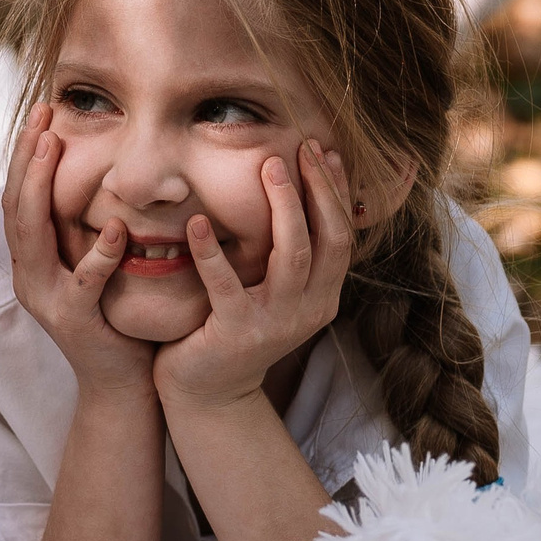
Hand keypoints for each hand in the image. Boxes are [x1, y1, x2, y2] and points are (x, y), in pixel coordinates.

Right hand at [2, 103, 154, 397]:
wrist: (121, 383)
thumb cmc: (115, 318)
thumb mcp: (94, 266)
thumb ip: (85, 229)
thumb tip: (99, 175)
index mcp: (31, 261)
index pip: (18, 198)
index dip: (24, 155)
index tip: (42, 114)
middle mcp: (28, 276)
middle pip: (16, 208)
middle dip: (26, 158)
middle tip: (42, 116)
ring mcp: (47, 300)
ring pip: (32, 237)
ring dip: (41, 188)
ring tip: (53, 148)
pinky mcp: (75, 322)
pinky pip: (84, 284)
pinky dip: (98, 255)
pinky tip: (112, 226)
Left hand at [154, 141, 355, 413]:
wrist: (209, 393)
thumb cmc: (235, 328)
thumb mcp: (272, 291)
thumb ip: (287, 254)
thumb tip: (293, 189)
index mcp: (323, 295)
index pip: (342, 235)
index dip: (337, 192)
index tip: (324, 151)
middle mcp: (310, 308)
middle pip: (328, 238)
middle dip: (318, 188)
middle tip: (299, 147)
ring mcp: (277, 322)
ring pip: (292, 255)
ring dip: (283, 206)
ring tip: (266, 167)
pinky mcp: (237, 333)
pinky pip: (226, 285)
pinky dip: (211, 252)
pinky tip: (197, 223)